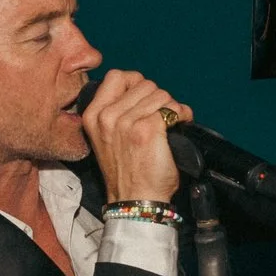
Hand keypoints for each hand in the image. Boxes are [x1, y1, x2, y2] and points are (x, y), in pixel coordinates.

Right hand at [83, 69, 190, 203]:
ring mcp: (126, 122)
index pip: (117, 76)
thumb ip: (115, 111)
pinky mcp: (148, 130)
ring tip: (169, 123)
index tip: (144, 98)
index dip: (136, 82)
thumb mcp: (106, 138)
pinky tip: (180, 125)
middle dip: (157, 97)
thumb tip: (140, 89)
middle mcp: (107, 117)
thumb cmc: (126, 172)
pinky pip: (172, 108)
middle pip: (143, 83)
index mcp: (93, 115)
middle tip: (160, 116)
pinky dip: (182, 115)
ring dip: (170, 106)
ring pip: (160, 94)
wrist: (135, 199)